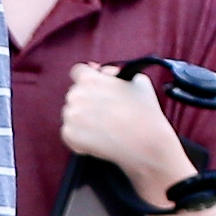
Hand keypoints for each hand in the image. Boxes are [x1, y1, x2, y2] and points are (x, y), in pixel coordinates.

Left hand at [61, 64, 194, 198]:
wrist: (146, 144)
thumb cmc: (145, 112)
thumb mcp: (138, 80)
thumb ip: (116, 72)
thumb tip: (105, 73)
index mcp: (89, 79)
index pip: (78, 71)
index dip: (89, 77)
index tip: (97, 86)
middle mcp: (76, 95)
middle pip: (76, 94)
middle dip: (88, 100)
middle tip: (107, 111)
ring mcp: (71, 116)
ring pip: (72, 113)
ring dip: (83, 118)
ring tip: (105, 126)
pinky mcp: (70, 136)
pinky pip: (69, 132)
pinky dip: (80, 136)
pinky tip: (99, 137)